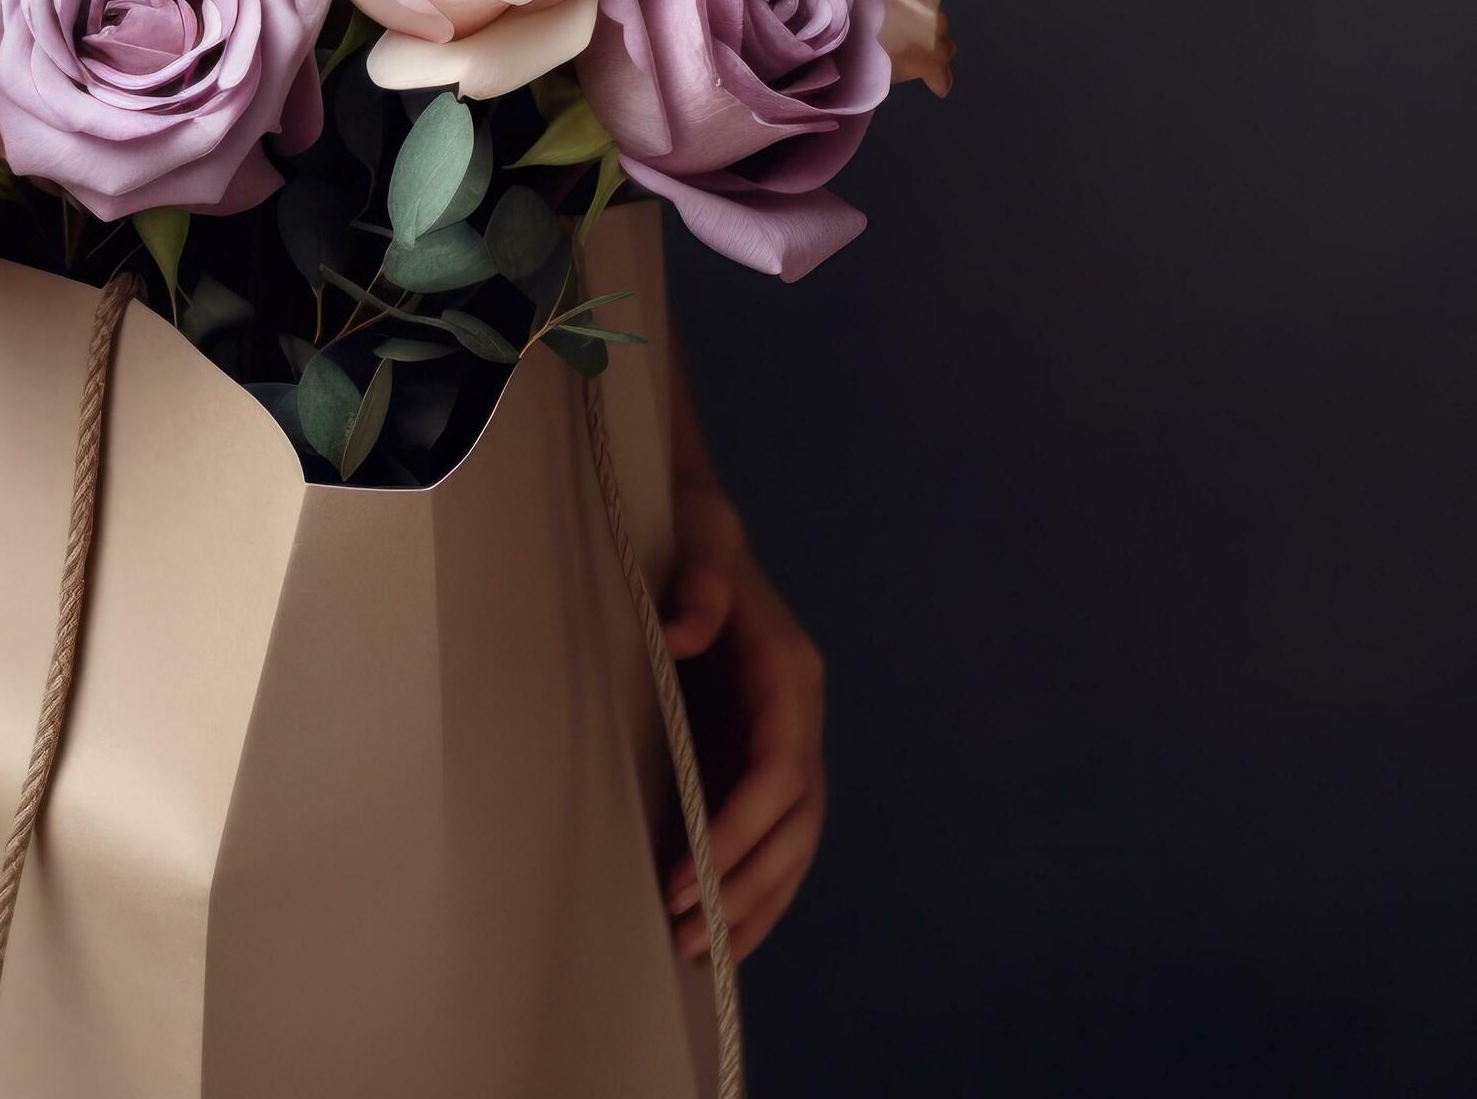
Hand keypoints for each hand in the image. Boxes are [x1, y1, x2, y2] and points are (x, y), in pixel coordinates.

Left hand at [659, 477, 825, 962]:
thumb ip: (698, 583)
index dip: (737, 831)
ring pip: (791, 842)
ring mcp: (782, 739)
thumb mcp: (697, 538)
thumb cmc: (688, 531)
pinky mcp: (754, 754)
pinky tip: (717, 929)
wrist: (694, 522)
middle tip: (686, 938)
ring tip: (701, 954)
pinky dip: (751, 884)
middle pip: (795, 824)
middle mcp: (797, 716)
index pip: (778, 774)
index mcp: (788, 675)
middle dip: (747, 886)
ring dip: (754, 902)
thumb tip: (680, 632)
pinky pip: (769, 834)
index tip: (686, 877)